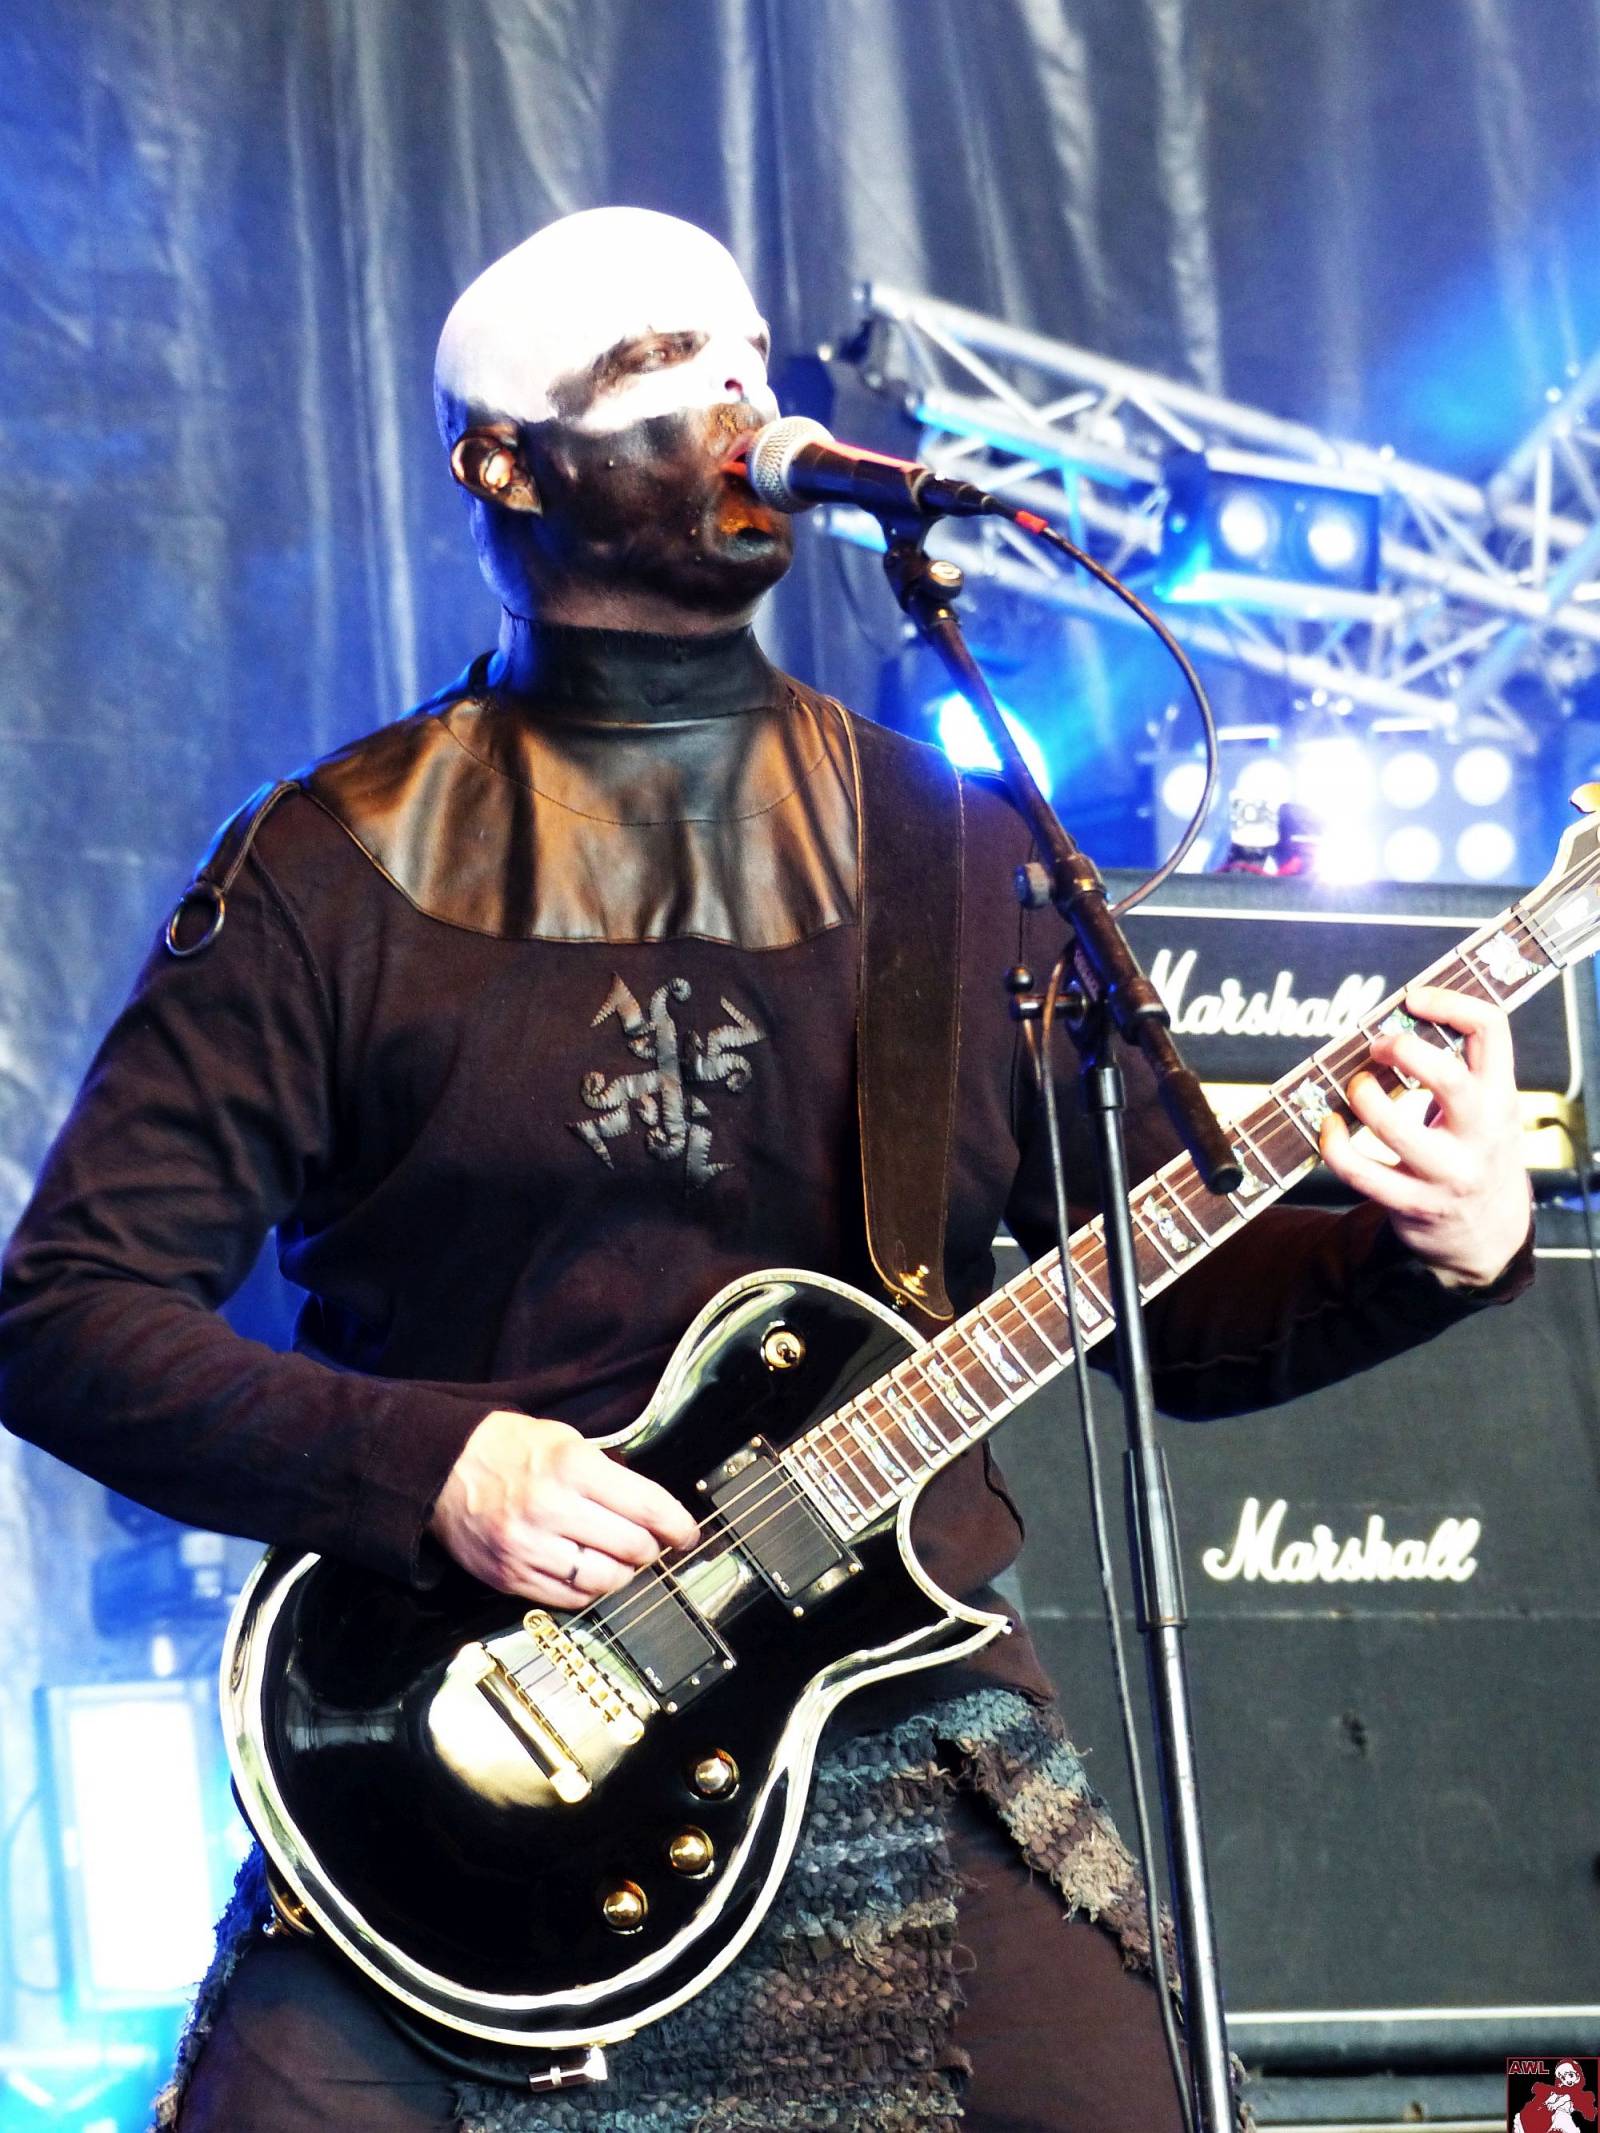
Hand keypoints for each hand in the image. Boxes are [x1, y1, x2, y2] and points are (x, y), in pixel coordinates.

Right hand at [430, 1409, 699, 1606]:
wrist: (441, 1468)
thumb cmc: (510, 1448)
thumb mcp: (564, 1439)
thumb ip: (607, 1474)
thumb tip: (652, 1511)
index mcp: (571, 1466)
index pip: (646, 1506)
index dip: (677, 1525)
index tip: (688, 1534)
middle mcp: (551, 1509)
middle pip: (631, 1547)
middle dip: (650, 1548)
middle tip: (650, 1543)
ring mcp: (528, 1547)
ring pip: (604, 1580)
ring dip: (622, 1573)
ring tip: (619, 1560)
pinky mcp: (510, 1577)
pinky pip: (569, 1598)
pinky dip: (588, 1589)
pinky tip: (587, 1571)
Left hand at [1318, 984, 1530, 1287]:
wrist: (1488, 1232)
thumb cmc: (1475, 1148)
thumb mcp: (1489, 1107)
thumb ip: (1461, 1066)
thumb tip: (1399, 1013)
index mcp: (1500, 1095)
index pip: (1491, 1030)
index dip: (1450, 1002)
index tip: (1413, 999)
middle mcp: (1481, 1133)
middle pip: (1448, 1078)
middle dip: (1403, 1051)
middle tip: (1378, 1046)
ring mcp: (1448, 1173)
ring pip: (1397, 1129)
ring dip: (1363, 1098)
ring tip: (1355, 1086)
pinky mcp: (1413, 1203)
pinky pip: (1361, 1172)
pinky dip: (1334, 1144)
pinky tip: (1329, 1126)